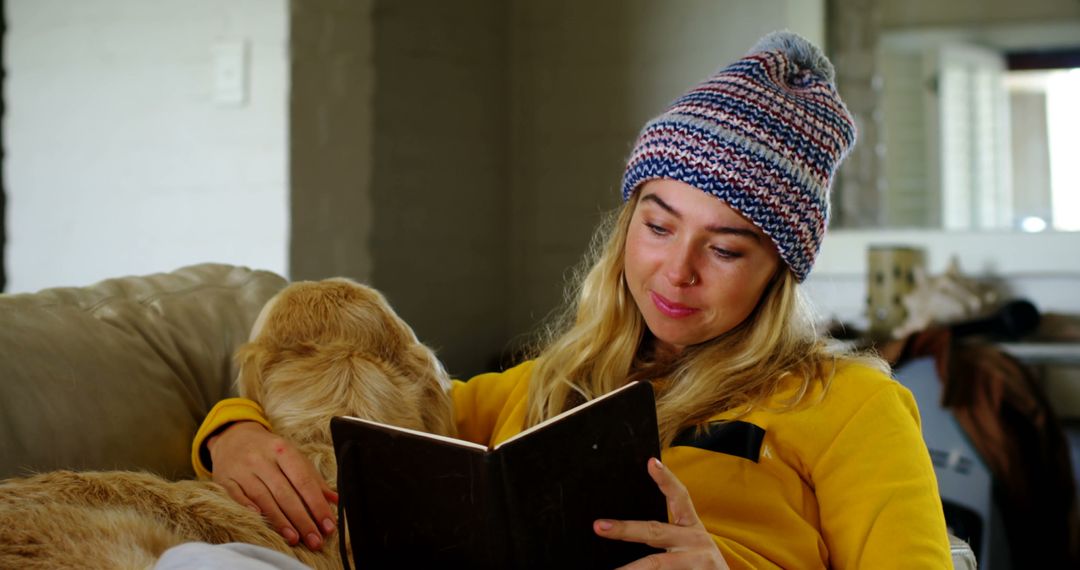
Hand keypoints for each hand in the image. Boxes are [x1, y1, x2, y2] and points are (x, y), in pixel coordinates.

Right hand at [208, 421, 337, 549]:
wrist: (233, 436)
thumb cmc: (269, 450)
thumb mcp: (292, 456)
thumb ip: (313, 478)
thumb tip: (335, 500)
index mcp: (283, 450)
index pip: (304, 480)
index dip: (317, 504)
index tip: (327, 524)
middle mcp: (262, 459)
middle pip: (285, 493)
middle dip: (302, 519)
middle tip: (315, 539)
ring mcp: (243, 469)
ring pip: (264, 499)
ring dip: (280, 521)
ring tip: (295, 538)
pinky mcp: (226, 479)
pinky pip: (239, 497)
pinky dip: (250, 509)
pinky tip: (263, 522)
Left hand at [594, 458, 728, 568]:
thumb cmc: (699, 564)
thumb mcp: (688, 544)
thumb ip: (663, 535)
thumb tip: (623, 529)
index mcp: (691, 527)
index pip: (679, 496)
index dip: (666, 479)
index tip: (651, 462)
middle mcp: (695, 540)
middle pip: (655, 531)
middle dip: (626, 528)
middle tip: (600, 526)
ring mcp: (698, 560)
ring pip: (657, 563)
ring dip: (631, 568)